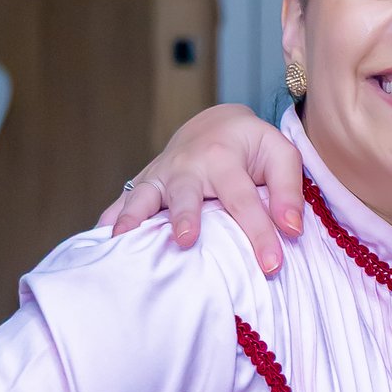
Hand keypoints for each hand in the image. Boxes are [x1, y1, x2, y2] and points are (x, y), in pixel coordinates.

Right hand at [98, 104, 304, 272]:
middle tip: (187, 240)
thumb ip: (288, 190)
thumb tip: (291, 229)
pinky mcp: (145, 185)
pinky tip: (100, 240)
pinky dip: (110, 219)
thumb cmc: (252, 147)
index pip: (244, 199)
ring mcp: (161, 176)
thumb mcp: (280, 155)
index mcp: (223, 157)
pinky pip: (123, 201)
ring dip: (134, 218)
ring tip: (124, 240)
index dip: (259, 232)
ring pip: (144, 196)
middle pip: (185, 193)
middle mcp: (187, 166)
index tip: (272, 266)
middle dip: (186, 216)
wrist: (215, 126)